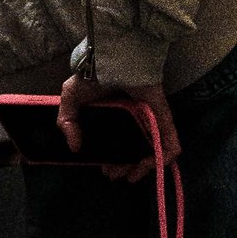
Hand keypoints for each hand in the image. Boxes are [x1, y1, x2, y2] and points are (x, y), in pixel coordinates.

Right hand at [59, 71, 179, 171]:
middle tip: (113, 174)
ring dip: (142, 167)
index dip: (108, 157)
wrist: (114, 61)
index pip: (115, 142)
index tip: (102, 167)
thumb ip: (67, 122)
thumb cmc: (94, 76)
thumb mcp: (70, 98)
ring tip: (129, 176)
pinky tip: (148, 166)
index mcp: (114, 115)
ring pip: (151, 151)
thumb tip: (75, 148)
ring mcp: (150, 120)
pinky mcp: (163, 120)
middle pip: (133, 150)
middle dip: (123, 166)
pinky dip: (163, 159)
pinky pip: (169, 144)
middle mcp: (133, 119)